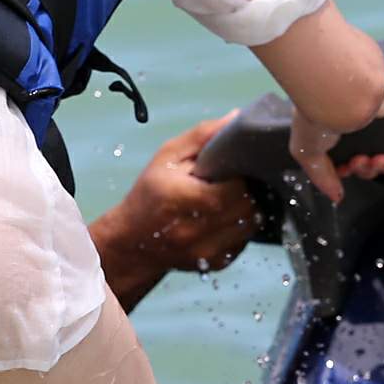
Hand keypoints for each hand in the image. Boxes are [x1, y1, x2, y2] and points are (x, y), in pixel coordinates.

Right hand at [110, 114, 261, 274]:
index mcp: (183, 199)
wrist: (132, 240)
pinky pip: (244, 241)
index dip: (240, 173)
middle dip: (246, 190)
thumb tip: (237, 119)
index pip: (236, 186)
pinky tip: (224, 218)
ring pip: (251, 224)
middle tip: (233, 181)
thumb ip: (203, 136)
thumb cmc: (149, 193)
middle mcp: (195, 230)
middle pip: (248, 206)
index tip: (232, 168)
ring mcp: (206, 251)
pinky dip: (240, 227)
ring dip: (247, 209)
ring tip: (229, 198)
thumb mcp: (167, 156)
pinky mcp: (215, 263)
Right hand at [287, 73, 383, 203]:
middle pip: (371, 158)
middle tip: (356, 164)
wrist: (338, 93)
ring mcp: (383, 112)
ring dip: (381, 167)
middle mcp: (361, 118)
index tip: (342, 172)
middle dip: (364, 170)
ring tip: (373, 162)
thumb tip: (335, 195)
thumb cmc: (316, 110)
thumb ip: (321, 176)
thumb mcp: (306, 151)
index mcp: (338, 122)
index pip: (350, 154)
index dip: (348, 170)